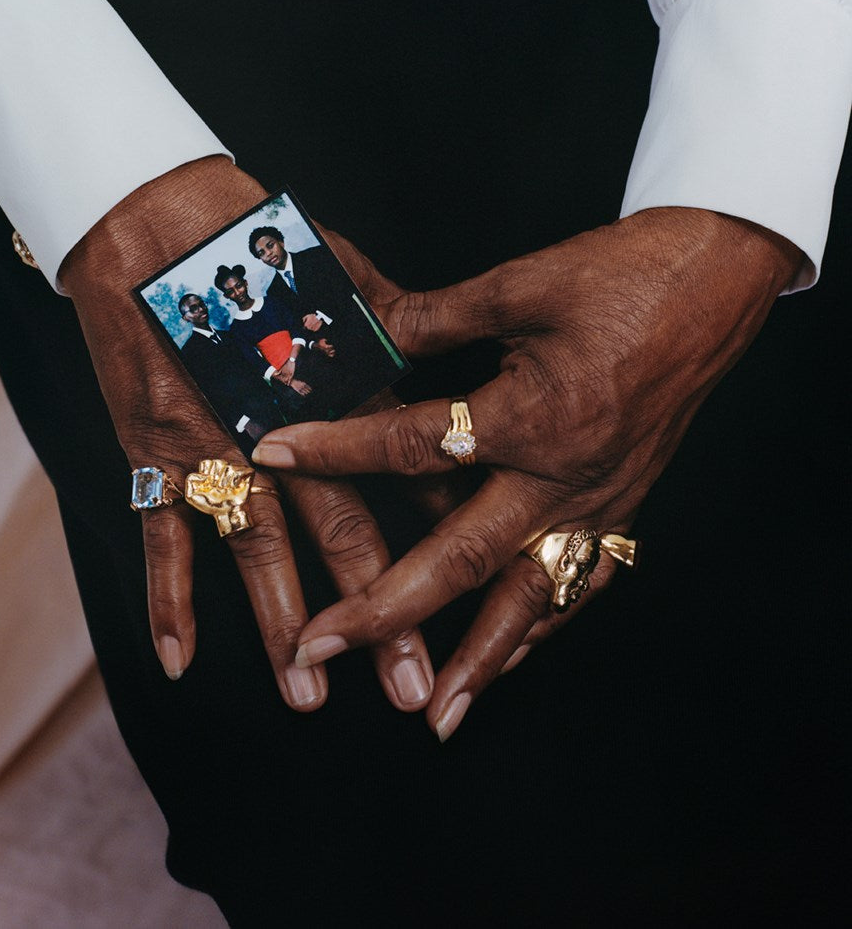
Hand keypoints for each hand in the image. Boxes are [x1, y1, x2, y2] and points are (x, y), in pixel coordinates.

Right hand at [60, 156, 431, 711]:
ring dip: (282, 624)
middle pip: (341, 529)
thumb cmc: (254, 241)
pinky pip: (161, 531)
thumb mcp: (337, 270)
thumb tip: (435, 338)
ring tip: (307, 695)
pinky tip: (180, 660)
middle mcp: (285, 423)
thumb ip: (387, 318)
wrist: (155, 220)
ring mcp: (216, 440)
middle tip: (410, 685)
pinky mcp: (154, 444)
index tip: (477, 589)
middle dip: (379, 611)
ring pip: (258, 547)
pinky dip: (166, 596)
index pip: (403, 472)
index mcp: (339, 384)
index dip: (439, 534)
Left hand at [252, 208, 802, 736]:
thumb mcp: (519, 286)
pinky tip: (508, 657)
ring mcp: (601, 501)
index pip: (414, 446)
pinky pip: (580, 585)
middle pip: (464, 557)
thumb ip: (433, 319)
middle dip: (389, 608)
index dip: (336, 449)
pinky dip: (540, 628)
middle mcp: (566, 476)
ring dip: (479, 659)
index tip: (273, 455)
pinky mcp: (624, 506)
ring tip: (433, 710)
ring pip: (531, 598)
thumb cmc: (623, 276)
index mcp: (534, 415)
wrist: (714, 281)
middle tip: (325, 643)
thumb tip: (360, 331)